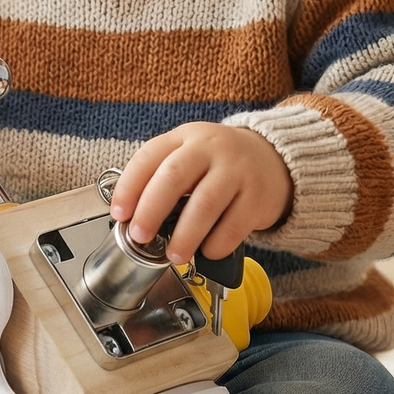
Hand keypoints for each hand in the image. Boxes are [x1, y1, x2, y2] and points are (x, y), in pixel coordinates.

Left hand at [109, 123, 291, 264]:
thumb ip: (161, 177)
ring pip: (204, 204)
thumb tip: (131, 218)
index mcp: (185, 137)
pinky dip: (216, 244)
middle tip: (140, 237)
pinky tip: (207, 251)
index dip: (129, 187)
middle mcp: (210, 149)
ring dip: (184, 235)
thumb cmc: (218, 165)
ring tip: (173, 255)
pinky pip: (233, 226)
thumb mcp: (189, 155)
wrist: (274, 162)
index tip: (119, 214)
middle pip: (173, 177)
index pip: (149, 157)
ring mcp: (237, 171)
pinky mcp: (258, 197)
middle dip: (150, 211)